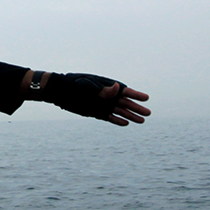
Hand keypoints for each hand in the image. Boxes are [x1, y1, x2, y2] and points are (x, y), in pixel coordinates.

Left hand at [37, 72, 151, 125]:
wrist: (60, 91)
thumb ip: (104, 89)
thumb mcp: (88, 86)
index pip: (125, 91)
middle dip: (137, 108)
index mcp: (107, 85)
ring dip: (130, 116)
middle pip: (125, 103)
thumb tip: (118, 87)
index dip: (136, 95)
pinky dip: (117, 120)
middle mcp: (107, 96)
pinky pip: (109, 117)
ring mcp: (102, 105)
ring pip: (120, 111)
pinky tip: (126, 124)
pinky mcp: (96, 112)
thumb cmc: (74, 85)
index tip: (146, 98)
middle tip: (148, 114)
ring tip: (141, 121)